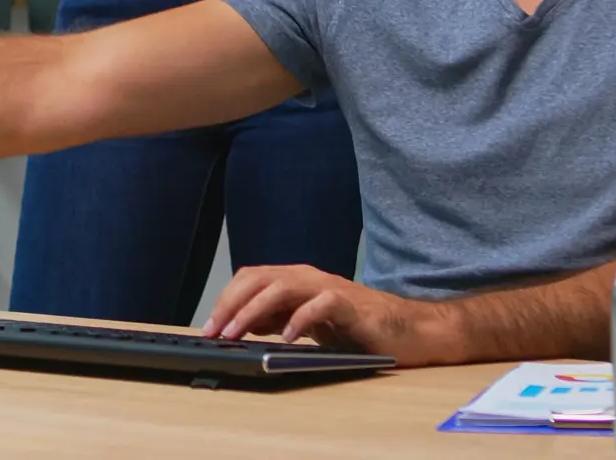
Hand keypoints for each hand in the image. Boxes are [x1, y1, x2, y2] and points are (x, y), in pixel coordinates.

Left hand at [203, 264, 458, 366]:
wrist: (407, 329)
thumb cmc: (356, 327)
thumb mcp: (307, 324)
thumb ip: (278, 319)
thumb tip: (243, 324)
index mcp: (295, 279)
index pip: (250, 279)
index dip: (226, 300)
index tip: (209, 327)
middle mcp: (308, 277)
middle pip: (259, 278)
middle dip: (231, 304)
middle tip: (215, 332)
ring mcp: (329, 287)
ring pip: (282, 288)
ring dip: (254, 311)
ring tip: (237, 334)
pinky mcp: (350, 304)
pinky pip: (320, 305)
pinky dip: (299, 319)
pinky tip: (286, 339)